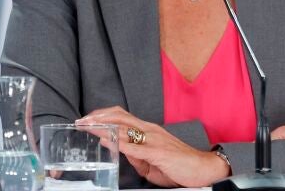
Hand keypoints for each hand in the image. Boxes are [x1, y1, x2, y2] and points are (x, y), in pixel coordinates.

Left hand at [77, 106, 229, 186]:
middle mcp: (150, 130)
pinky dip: (120, 143)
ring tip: (88, 127)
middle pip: (119, 117)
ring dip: (103, 127)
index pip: (121, 117)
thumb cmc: (180, 165)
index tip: (86, 120)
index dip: (102, 116)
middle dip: (97, 117)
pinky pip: (136, 146)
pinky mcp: (158, 152)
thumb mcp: (151, 162)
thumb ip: (135, 156)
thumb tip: (118, 150)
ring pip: (124, 128)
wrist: (203, 169)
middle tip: (81, 121)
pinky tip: (108, 142)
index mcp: (148, 130)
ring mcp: (154, 139)